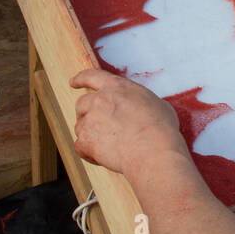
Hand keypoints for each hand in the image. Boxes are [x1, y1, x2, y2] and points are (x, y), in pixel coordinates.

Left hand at [69, 68, 189, 183]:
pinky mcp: (86, 141)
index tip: (74, 82)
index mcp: (117, 87)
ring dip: (91, 134)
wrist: (154, 152)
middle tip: (99, 125)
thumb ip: (139, 101)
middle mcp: (100, 100)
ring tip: (110, 145)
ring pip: (81, 126)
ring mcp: (90, 120)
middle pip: (82, 104)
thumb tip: (140, 108)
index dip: (81, 79)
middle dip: (87, 113)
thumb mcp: (155, 103)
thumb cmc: (161, 129)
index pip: (92, 76)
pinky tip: (104, 157)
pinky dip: (89, 153)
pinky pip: (80, 147)